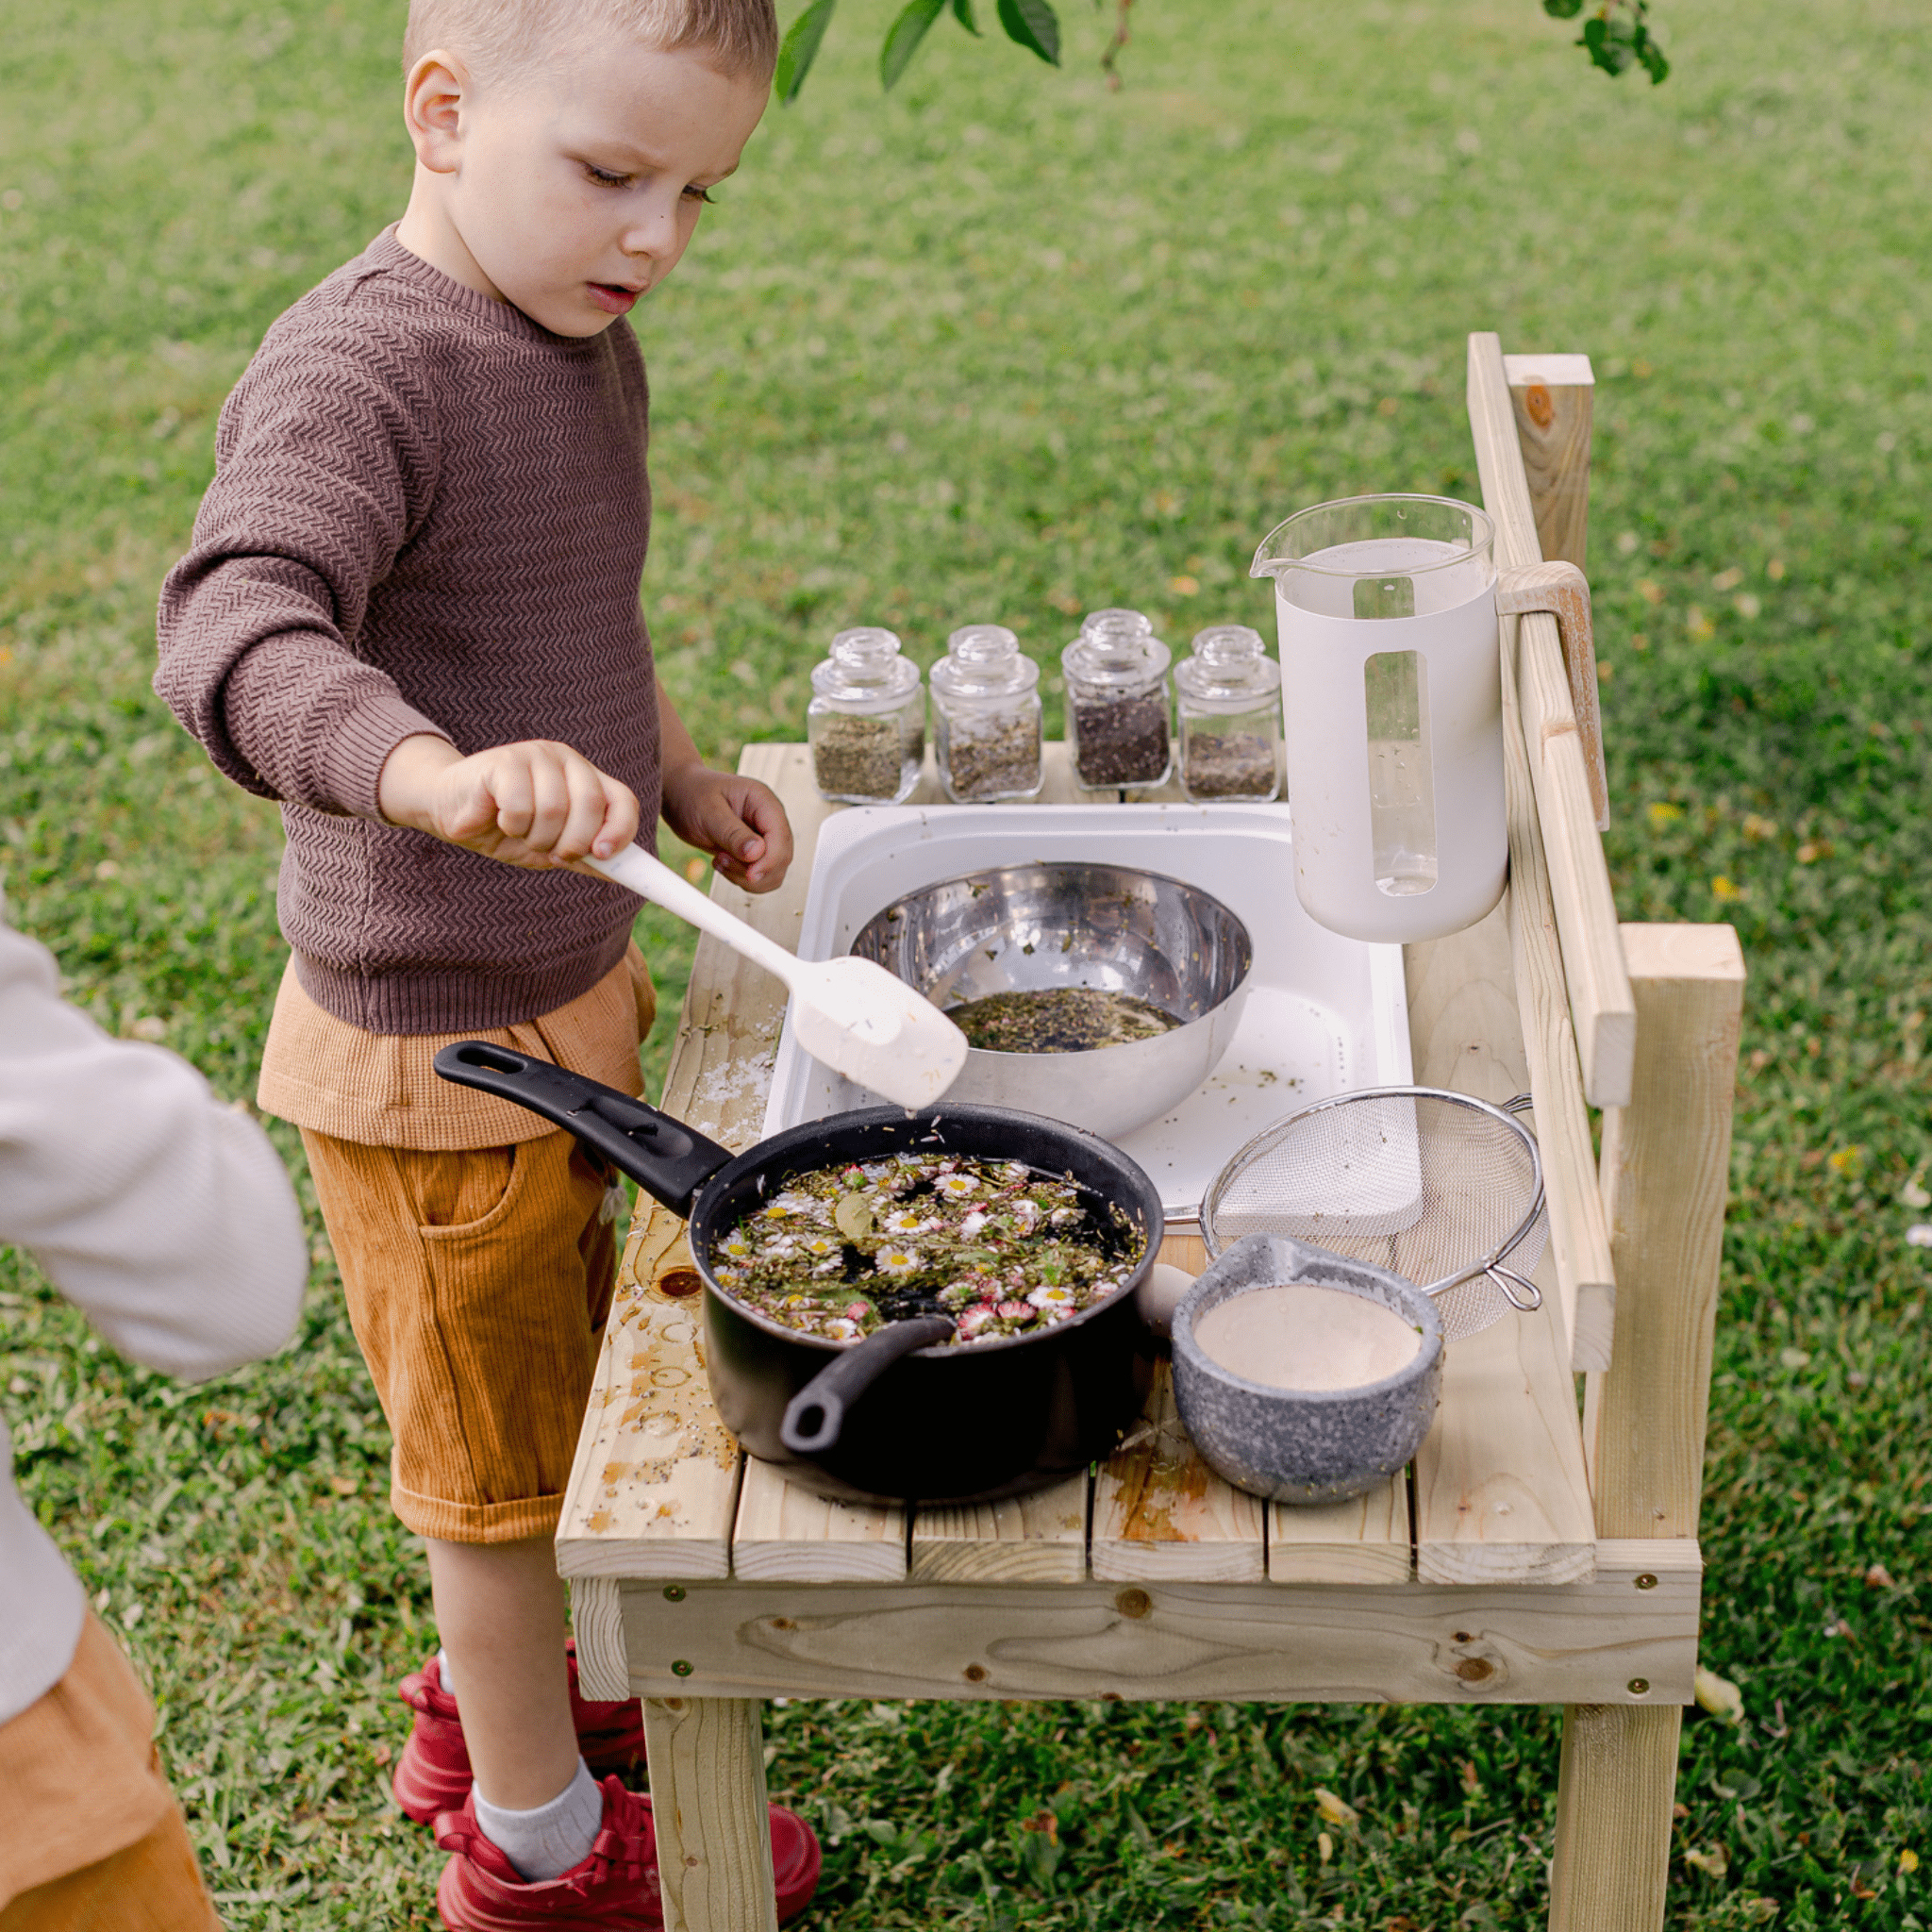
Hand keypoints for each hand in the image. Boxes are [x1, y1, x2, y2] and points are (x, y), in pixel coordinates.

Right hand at [376, 735, 639, 870]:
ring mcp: (535, 756)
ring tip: (517, 832)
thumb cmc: (503, 827)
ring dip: (535, 837)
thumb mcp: (548, 847)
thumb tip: (620, 874)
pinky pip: (521, 807)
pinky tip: (497, 818)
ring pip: (555, 809)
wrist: (448, 807)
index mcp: (585, 779)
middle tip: (549, 851)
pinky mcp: (504, 761)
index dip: (620, 830)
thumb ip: (583, 856)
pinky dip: (511, 825)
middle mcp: (566, 760)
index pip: (622, 800)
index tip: (604, 856)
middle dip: (572, 842)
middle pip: (591, 805)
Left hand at [660, 765, 792, 892]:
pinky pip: (760, 875)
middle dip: (754, 869)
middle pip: (782, 857)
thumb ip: (733, 833)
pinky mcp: (754, 851)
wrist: (679, 794)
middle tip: (722, 859)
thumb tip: (757, 852)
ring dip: (747, 877)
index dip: (769, 860)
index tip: (749, 874)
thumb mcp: (708, 811)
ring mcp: (763, 836)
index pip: (780, 836)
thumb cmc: (692, 793)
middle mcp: (769, 819)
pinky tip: (722, 864)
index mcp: (763, 802)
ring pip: (773, 871)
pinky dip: (742, 879)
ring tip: (719, 860)